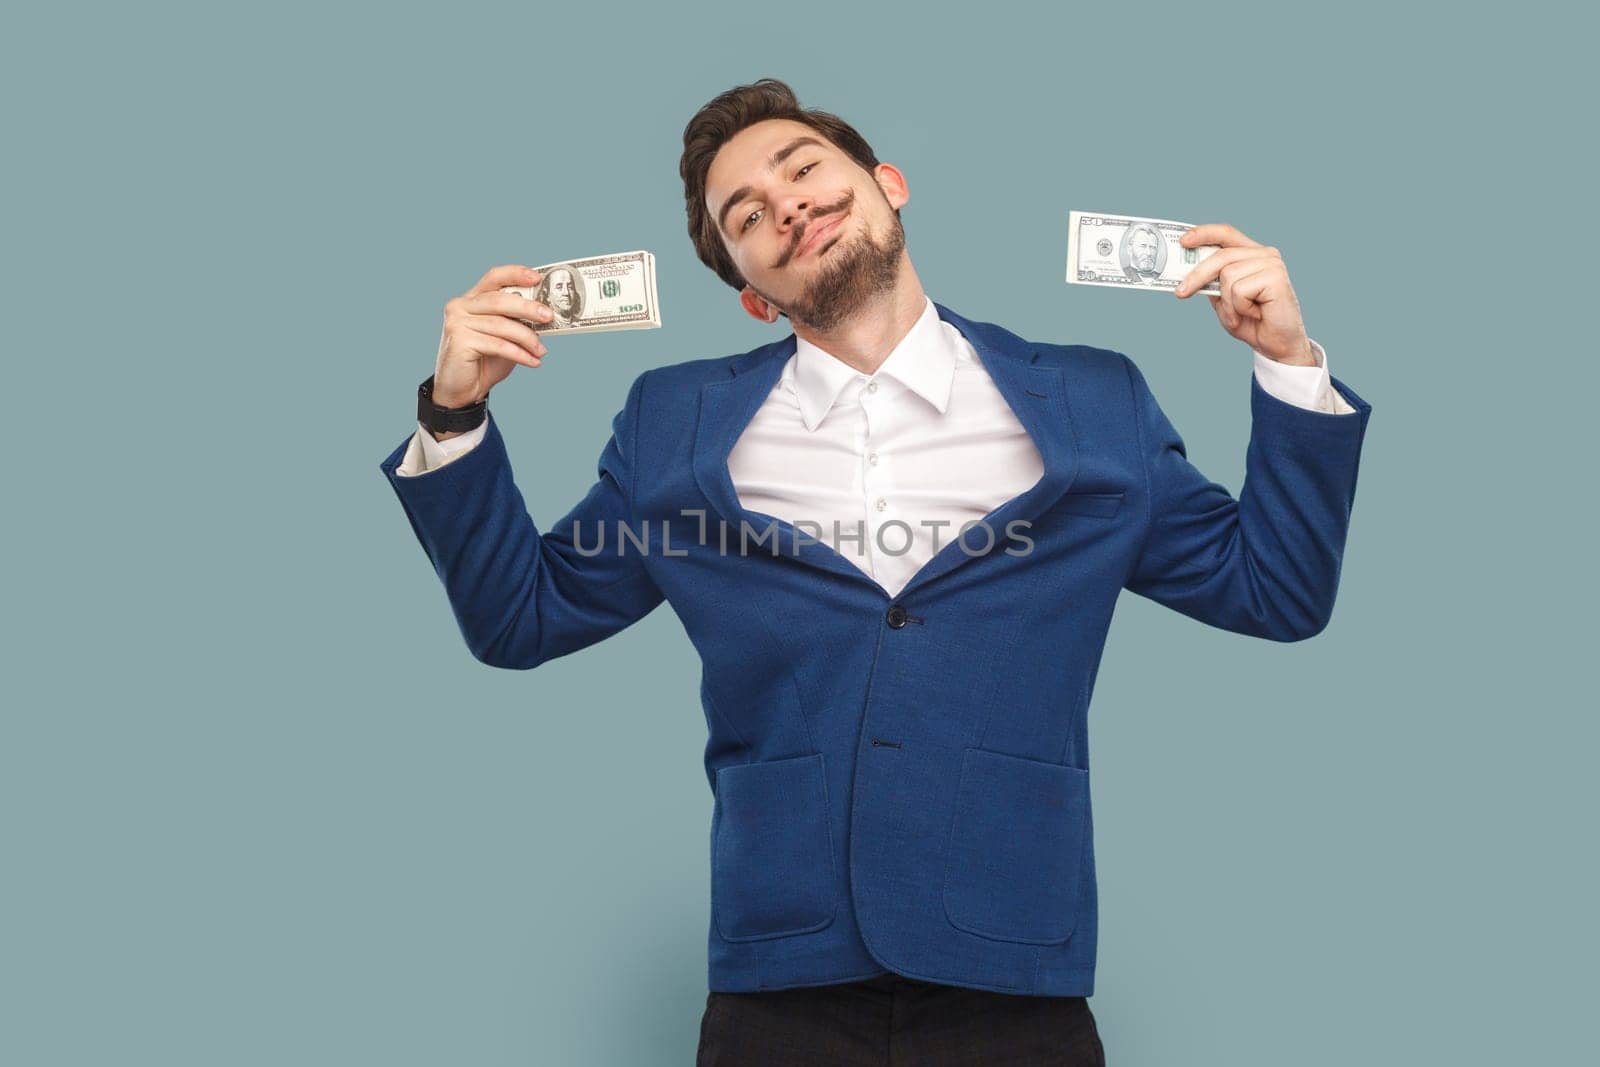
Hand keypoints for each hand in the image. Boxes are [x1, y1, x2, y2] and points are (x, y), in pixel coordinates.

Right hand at [432, 264, 554, 408]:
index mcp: (472, 299)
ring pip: (501, 325)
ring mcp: (457, 322)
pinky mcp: (460, 341)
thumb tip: (545, 314)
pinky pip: (498, 345)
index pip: (494, 277)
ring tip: (541, 351)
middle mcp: (460, 306)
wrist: (461, 389)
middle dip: (528, 307)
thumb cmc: (484, 361)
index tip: (537, 278)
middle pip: (499, 300)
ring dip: (527, 339)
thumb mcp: (504, 337)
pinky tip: (533, 361)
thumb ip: (516, 322)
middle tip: (549, 316)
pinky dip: (520, 354)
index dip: (515, 274)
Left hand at [1173, 224, 1314, 365]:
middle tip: (1181, 293)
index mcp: (1251, 254)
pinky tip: (1255, 314)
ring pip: (1228, 275)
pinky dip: (1239, 308)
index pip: (1226, 234)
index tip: (1183, 242)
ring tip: (1240, 315)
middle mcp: (1264, 254)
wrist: (1276, 344)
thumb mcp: (1223, 300)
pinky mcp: (1276, 277)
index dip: (1203, 234)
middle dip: (1197, 275)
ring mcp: (1271, 263)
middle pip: (1221, 255)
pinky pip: (1239, 290)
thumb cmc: (1251, 322)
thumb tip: (1187, 271)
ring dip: (1227, 303)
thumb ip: (1211, 282)